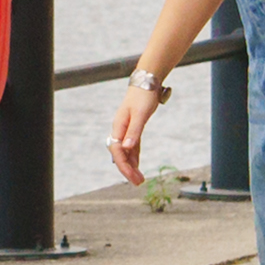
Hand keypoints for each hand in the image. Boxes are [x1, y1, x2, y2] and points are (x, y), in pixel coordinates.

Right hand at [105, 63, 171, 186]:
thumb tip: (126, 148)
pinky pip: (131, 146)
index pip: (117, 150)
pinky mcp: (133, 127)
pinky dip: (134, 156)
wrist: (147, 82)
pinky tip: (137, 165)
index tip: (133, 176)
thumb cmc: (143, 97)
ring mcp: (126, 129)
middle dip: (127, 169)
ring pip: (125, 152)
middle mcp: (120, 129)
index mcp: (118, 126)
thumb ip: (134, 132)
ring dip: (131, 165)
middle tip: (138, 183)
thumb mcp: (140, 114)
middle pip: (120, 154)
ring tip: (139, 179)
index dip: (124, 165)